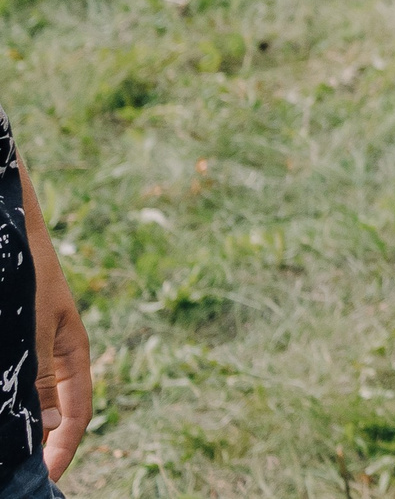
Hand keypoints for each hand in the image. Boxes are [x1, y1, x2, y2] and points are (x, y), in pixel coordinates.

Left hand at [24, 165, 89, 478]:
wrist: (8, 232)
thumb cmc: (25, 275)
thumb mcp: (33, 326)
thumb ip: (41, 372)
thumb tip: (54, 422)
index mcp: (72, 354)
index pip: (76, 414)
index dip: (63, 449)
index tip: (46, 478)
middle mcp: (54, 359)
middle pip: (54, 414)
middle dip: (40, 446)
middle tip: (20, 474)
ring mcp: (33, 353)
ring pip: (31, 401)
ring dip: (22, 427)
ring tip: (8, 451)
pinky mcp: (16, 347)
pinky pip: (17, 384)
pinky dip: (12, 407)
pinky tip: (5, 417)